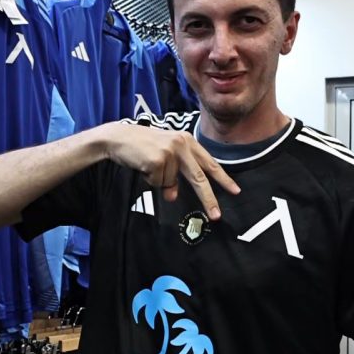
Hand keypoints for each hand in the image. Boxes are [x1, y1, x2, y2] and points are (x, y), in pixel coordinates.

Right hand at [99, 122, 240, 218]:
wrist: (117, 137)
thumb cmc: (141, 147)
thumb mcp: (162, 158)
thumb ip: (173, 176)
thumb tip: (173, 196)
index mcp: (188, 141)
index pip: (210, 163)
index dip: (223, 178)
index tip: (235, 191)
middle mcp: (182, 144)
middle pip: (199, 178)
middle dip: (208, 199)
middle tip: (216, 216)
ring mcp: (171, 151)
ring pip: (170, 183)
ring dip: (158, 180)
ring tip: (147, 165)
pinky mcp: (158, 159)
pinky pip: (158, 182)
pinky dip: (149, 179)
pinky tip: (142, 165)